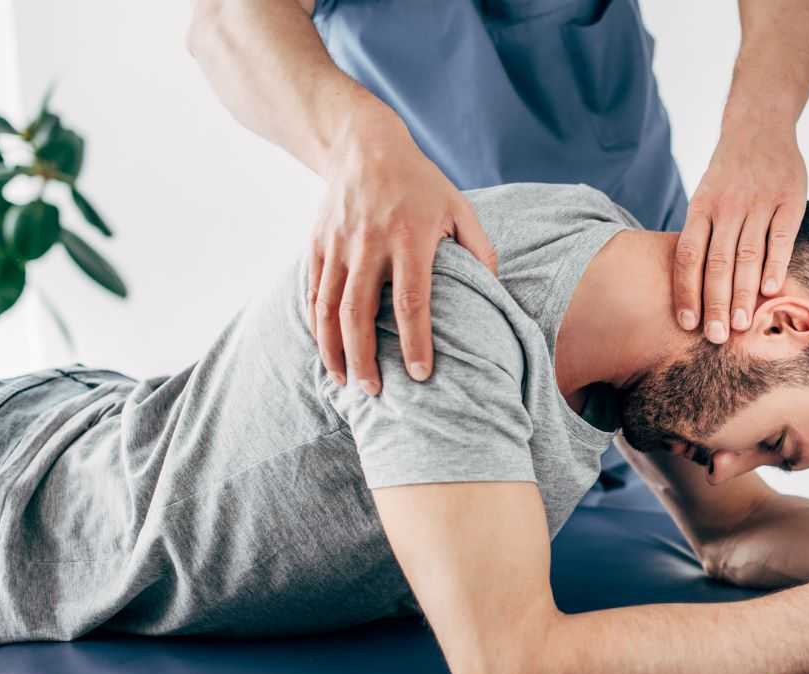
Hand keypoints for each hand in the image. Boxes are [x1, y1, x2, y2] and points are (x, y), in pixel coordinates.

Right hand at [307, 102, 497, 392]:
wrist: (362, 144)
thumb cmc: (420, 183)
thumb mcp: (460, 207)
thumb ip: (480, 250)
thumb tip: (496, 294)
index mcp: (410, 237)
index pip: (411, 300)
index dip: (416, 341)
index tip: (420, 374)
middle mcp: (369, 243)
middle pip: (359, 312)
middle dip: (364, 358)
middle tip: (374, 392)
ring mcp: (337, 244)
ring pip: (328, 307)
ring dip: (333, 350)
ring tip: (344, 382)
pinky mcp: (316, 244)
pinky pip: (312, 292)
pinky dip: (316, 326)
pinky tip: (326, 351)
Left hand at [673, 129, 807, 343]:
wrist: (759, 126)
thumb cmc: (727, 176)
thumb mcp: (705, 198)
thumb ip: (702, 236)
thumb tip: (694, 290)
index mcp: (702, 208)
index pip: (689, 256)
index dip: (687, 291)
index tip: (687, 324)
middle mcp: (728, 206)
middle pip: (718, 262)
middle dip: (716, 303)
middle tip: (716, 337)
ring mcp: (760, 202)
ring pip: (748, 255)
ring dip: (744, 293)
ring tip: (742, 325)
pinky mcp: (790, 199)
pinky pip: (782, 237)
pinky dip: (776, 265)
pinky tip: (771, 292)